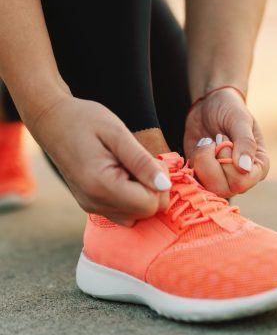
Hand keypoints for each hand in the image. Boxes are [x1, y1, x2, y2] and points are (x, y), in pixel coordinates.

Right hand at [27, 94, 170, 225]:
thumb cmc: (84, 120)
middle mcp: (95, 203)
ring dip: (142, 192)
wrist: (52, 121)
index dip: (159, 182)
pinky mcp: (91, 205)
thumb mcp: (117, 133)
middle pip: (146, 212)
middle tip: (140, 160)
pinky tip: (123, 173)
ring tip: (129, 165)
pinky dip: (131, 196)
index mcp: (101, 186)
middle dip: (153, 187)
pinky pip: (123, 211)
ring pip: (136, 214)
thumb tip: (166, 184)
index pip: (149, 204)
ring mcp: (92, 206)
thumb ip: (142, 161)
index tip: (149, 159)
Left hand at [183, 87, 269, 198]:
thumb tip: (244, 168)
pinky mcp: (203, 176)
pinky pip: (193, 181)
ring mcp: (221, 180)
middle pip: (222, 189)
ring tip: (206, 143)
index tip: (224, 139)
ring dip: (200, 160)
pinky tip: (200, 148)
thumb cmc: (230, 109)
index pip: (241, 182)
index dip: (227, 162)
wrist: (210, 104)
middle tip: (213, 140)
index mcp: (258, 167)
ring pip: (205, 187)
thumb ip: (245, 142)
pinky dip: (192, 162)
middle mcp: (242, 178)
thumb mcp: (240, 119)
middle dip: (210, 161)